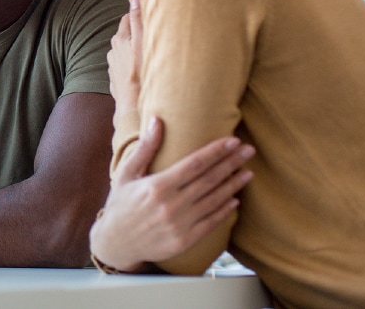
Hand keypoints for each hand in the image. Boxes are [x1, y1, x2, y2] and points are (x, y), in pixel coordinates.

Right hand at [90, 117, 254, 271]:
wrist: (115, 243)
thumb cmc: (120, 204)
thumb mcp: (126, 173)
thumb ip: (145, 148)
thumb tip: (156, 120)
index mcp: (157, 186)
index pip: (195, 164)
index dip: (216, 151)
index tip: (233, 140)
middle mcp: (171, 205)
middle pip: (209, 180)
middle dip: (231, 163)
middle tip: (249, 150)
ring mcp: (180, 224)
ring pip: (214, 200)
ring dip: (234, 185)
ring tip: (248, 172)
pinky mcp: (185, 240)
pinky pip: (211, 223)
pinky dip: (225, 210)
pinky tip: (235, 200)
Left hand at [107, 0, 142, 118]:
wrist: (133, 106)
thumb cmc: (141, 73)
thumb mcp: (143, 43)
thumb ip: (139, 21)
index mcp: (119, 39)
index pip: (128, 19)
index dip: (138, 16)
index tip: (149, 17)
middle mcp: (113, 51)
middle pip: (126, 35)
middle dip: (137, 33)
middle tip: (153, 35)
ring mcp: (113, 66)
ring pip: (125, 52)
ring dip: (134, 51)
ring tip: (149, 55)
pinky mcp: (116, 79)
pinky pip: (125, 67)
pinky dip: (132, 66)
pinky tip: (142, 71)